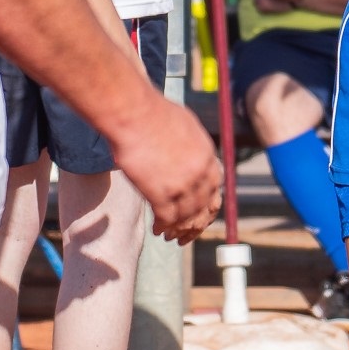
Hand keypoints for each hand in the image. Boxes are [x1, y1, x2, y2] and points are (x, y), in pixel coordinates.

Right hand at [109, 85, 222, 241]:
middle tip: (185, 235)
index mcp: (208, 156)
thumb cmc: (152, 113)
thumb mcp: (185, 126)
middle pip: (202, 209)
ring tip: (170, 236)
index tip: (200, 216)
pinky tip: (157, 230)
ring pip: (186, 217)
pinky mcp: (162, 193)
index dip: (207, 208)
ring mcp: (182, 185)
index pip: (215, 191)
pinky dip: (163, 227)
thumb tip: (190, 156)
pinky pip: (167, 218)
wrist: (134, 112)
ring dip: (178, 230)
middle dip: (194, 226)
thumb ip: (192, 147)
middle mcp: (200, 173)